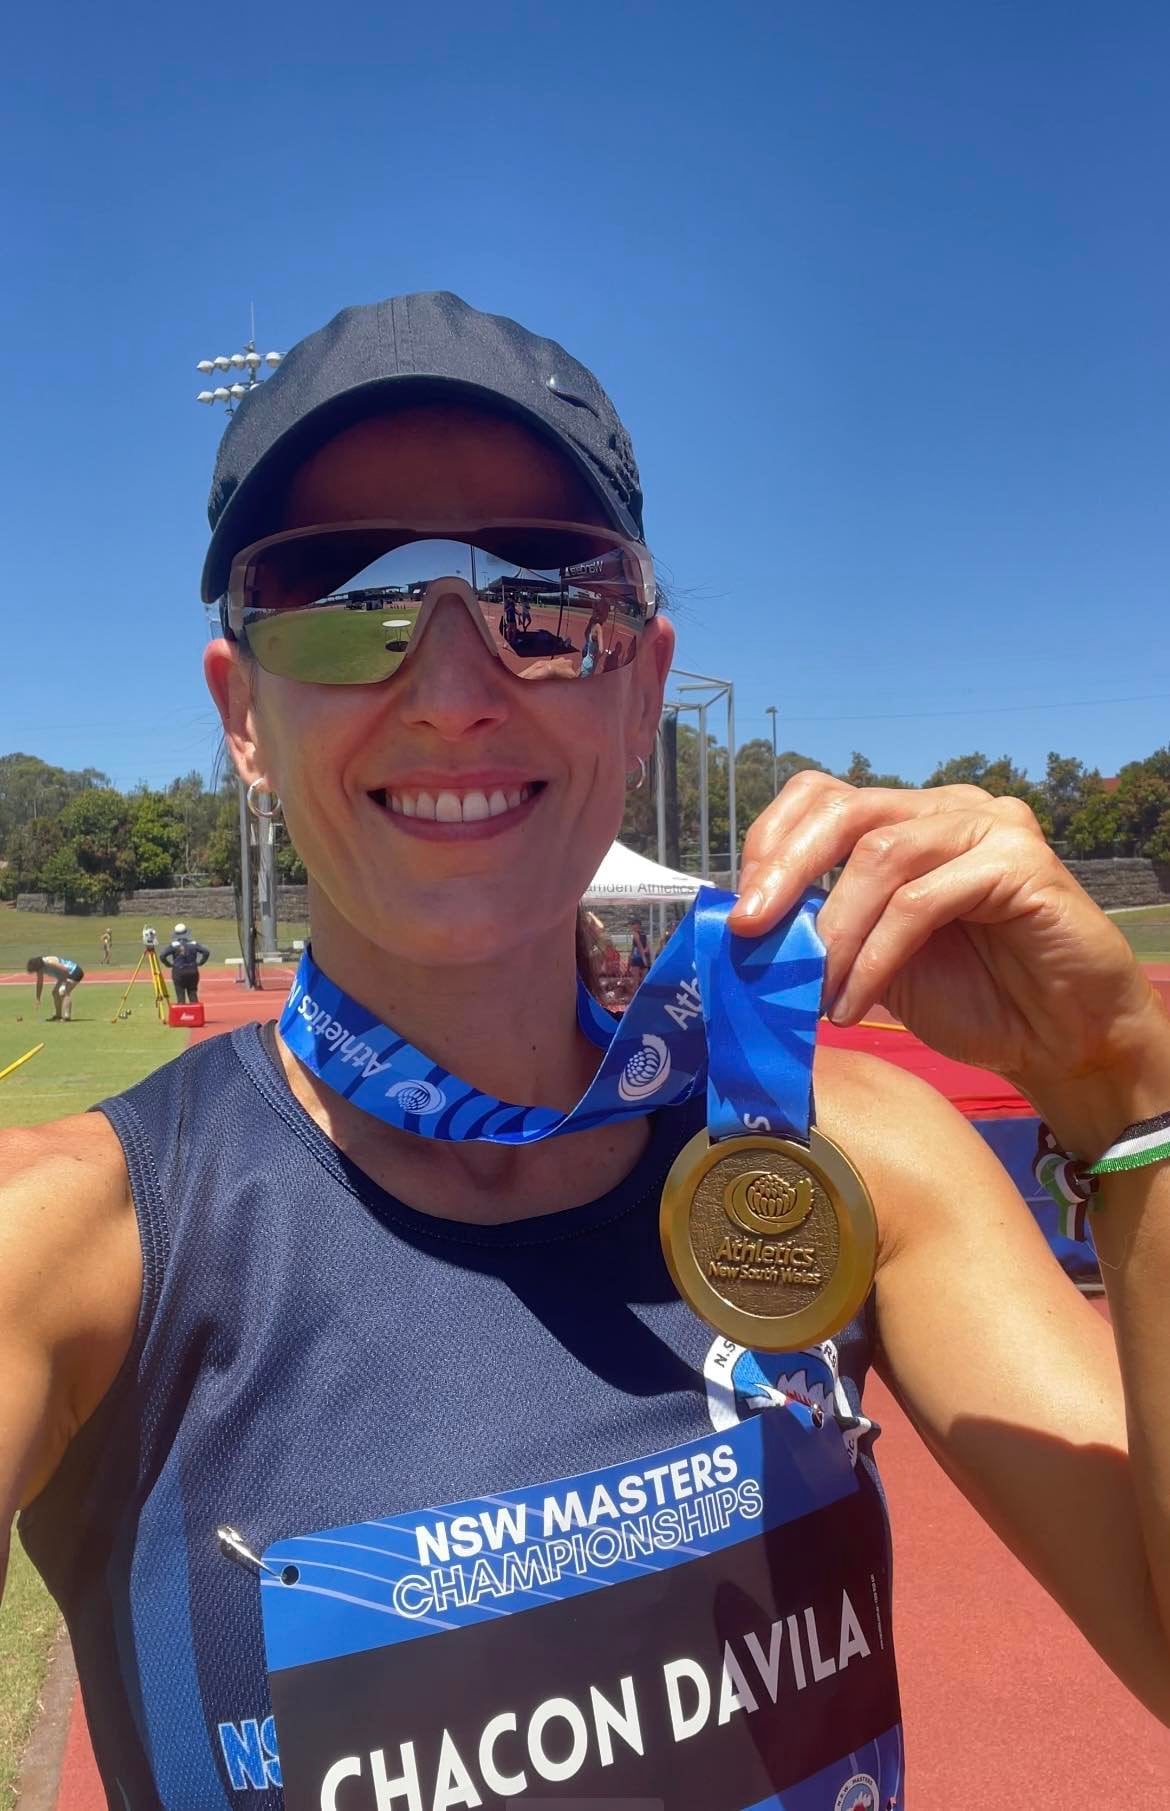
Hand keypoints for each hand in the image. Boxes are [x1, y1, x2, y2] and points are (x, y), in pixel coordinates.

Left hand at [728, 773, 1167, 1114]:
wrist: (1061, 1041)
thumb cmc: (973, 998)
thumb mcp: (872, 959)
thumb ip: (823, 928)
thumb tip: (746, 926)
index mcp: (909, 818)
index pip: (823, 795)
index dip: (772, 840)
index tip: (741, 906)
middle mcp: (948, 807)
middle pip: (846, 810)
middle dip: (786, 869)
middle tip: (749, 929)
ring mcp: (990, 826)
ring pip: (883, 855)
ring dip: (834, 930)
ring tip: (816, 990)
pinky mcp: (1022, 862)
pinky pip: (923, 901)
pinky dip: (875, 957)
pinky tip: (854, 1004)